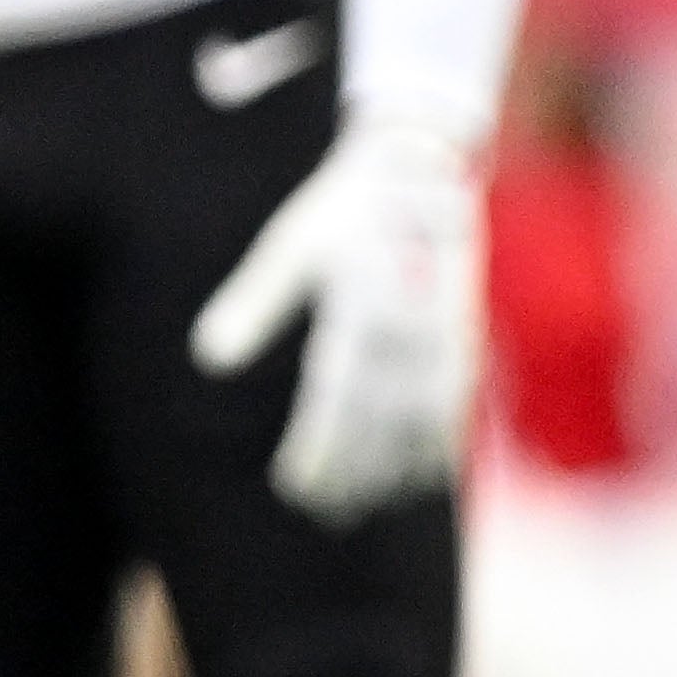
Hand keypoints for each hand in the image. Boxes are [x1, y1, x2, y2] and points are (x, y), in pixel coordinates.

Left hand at [187, 109, 486, 523]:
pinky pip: (457, 409)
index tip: (292, 485)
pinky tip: (413, 481)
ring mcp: (447, 338)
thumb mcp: (290, 245)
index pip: (337, 398)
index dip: (318, 448)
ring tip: (356, 507)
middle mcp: (411, 329)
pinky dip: (437, 449)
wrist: (424, 166)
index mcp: (363, 306)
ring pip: (421, 425)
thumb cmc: (344, 209)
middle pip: (378, 423)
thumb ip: (254, 304)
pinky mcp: (469, 340)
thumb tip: (208, 361)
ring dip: (390, 471)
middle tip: (318, 510)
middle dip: (349, 472)